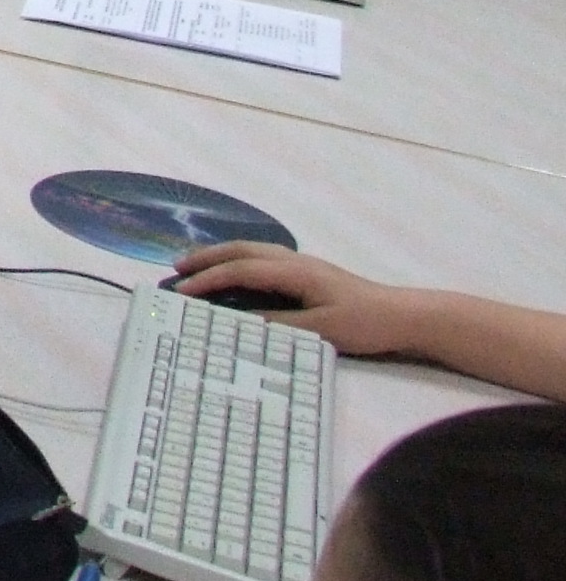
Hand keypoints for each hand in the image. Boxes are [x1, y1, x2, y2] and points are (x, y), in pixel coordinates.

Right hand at [174, 243, 411, 351]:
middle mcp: (293, 260)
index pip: (239, 271)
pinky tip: (235, 271)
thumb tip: (239, 320)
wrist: (404, 315)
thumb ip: (278, 324)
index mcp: (293, 272)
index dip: (208, 280)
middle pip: (240, 250)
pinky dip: (238, 259)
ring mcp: (302, 263)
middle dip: (206, 258)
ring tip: (197, 266)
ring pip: (251, 250)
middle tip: (177, 269)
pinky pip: (262, 257)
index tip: (182, 292)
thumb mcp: (320, 330)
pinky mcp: (309, 271)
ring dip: (221, 256)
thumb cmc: (364, 324)